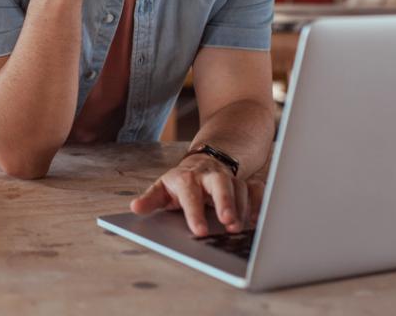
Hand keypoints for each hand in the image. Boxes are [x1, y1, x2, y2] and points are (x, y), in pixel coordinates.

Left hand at [129, 154, 266, 236]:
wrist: (203, 163)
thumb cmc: (181, 183)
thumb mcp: (162, 189)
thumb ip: (150, 200)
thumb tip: (135, 207)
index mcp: (187, 178)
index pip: (190, 193)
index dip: (194, 212)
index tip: (199, 232)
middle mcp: (209, 176)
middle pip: (219, 183)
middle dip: (225, 201)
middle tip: (227, 222)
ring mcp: (229, 178)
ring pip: (240, 187)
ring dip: (242, 207)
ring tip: (239, 228)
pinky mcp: (245, 182)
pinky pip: (257, 189)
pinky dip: (259, 203)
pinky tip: (256, 220)